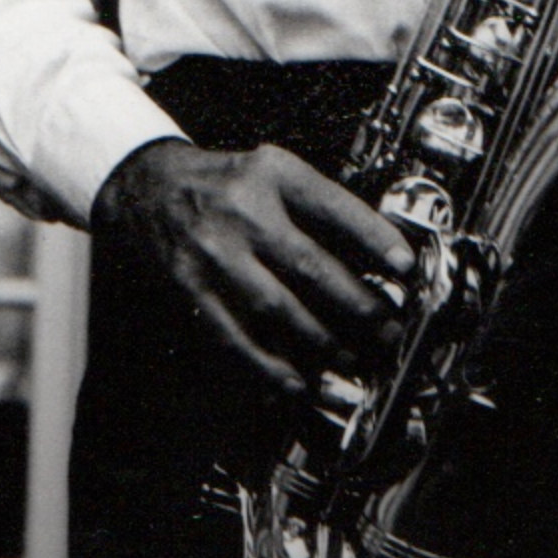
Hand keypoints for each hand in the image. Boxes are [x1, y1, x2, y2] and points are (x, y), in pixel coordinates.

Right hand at [92, 137, 414, 395]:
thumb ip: (321, 208)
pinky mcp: (192, 290)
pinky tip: (299, 384)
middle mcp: (243, 211)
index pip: (332, 206)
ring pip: (278, 309)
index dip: (374, 239)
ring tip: (354, 362)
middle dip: (358, 307)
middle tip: (389, 332)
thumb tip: (381, 258)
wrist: (150, 189)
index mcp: (272, 173)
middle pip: (310, 266)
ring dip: (323, 344)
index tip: (407, 269)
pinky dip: (271, 368)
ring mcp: (214, 253)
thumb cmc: (229, 185)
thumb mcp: (274, 173)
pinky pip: (236, 337)